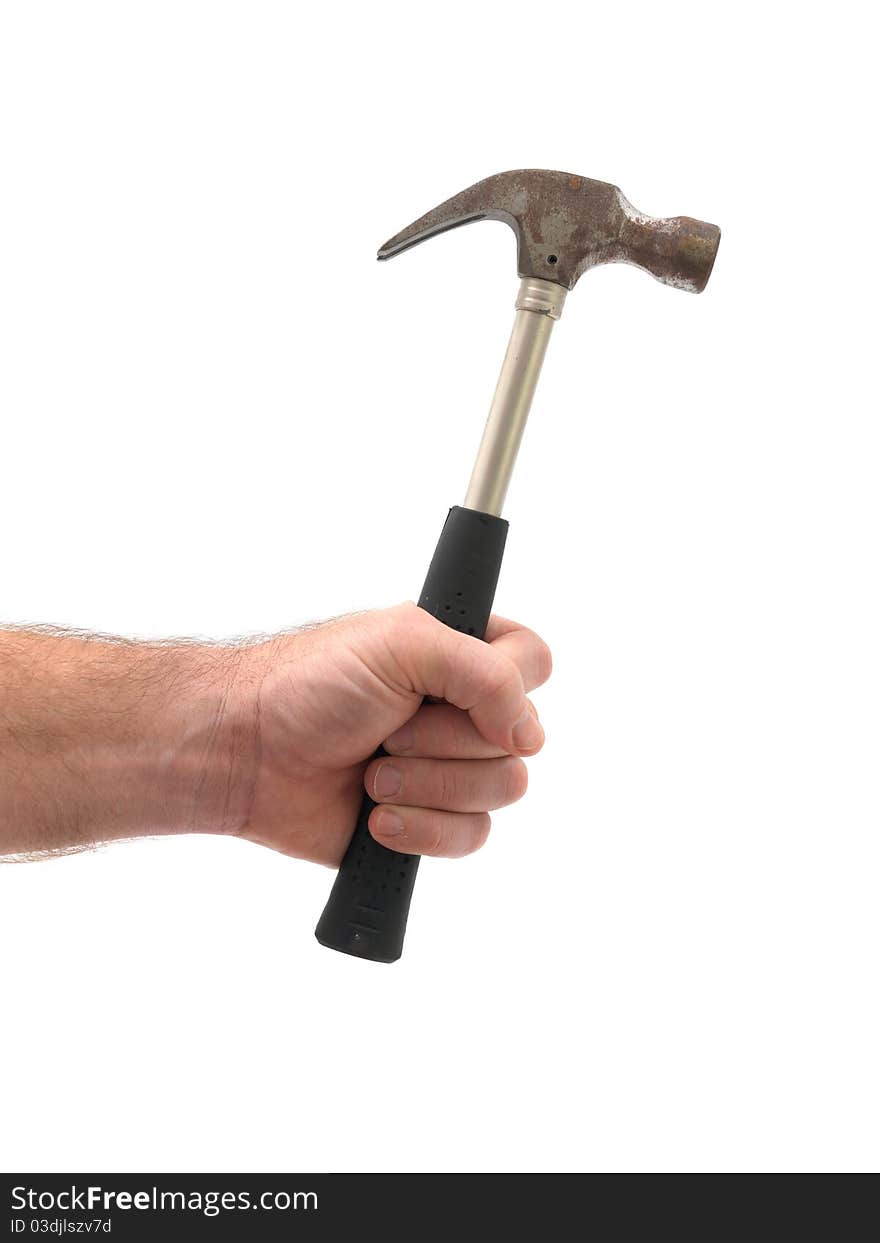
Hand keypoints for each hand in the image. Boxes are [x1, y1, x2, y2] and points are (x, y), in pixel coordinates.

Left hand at [238, 602, 551, 865]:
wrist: (248, 754)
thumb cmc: (309, 684)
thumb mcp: (401, 645)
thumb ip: (485, 674)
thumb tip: (530, 736)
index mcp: (458, 654)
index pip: (533, 661)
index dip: (511, 686)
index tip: (466, 697)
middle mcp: (461, 711)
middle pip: (522, 740)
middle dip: (448, 743)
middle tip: (388, 729)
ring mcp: (447, 769)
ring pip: (501, 792)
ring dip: (429, 785)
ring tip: (373, 773)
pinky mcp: (428, 822)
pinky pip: (471, 838)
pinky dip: (421, 829)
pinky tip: (376, 817)